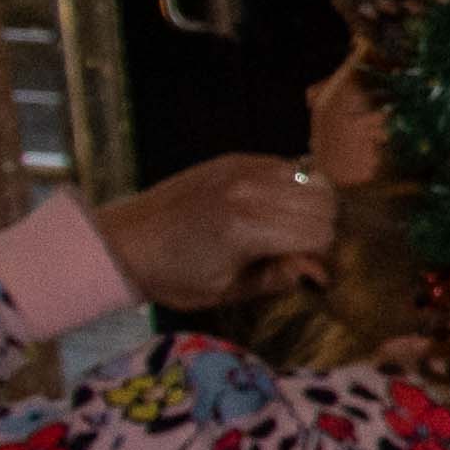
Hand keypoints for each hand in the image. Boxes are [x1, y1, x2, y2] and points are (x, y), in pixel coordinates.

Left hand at [91, 155, 335, 314]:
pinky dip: (292, 186)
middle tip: (295, 245)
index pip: (321, 233)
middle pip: (326, 202)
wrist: (123, 241)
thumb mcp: (227, 291)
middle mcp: (252, 190)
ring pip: (314, 178)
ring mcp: (245, 168)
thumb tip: (317, 270)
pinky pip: (288, 166)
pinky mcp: (236, 159)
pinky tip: (270, 204)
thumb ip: (278, 278)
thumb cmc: (172, 275)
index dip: (318, 255)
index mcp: (249, 228)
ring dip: (311, 203)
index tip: (299, 265)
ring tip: (286, 223)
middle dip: (320, 228)